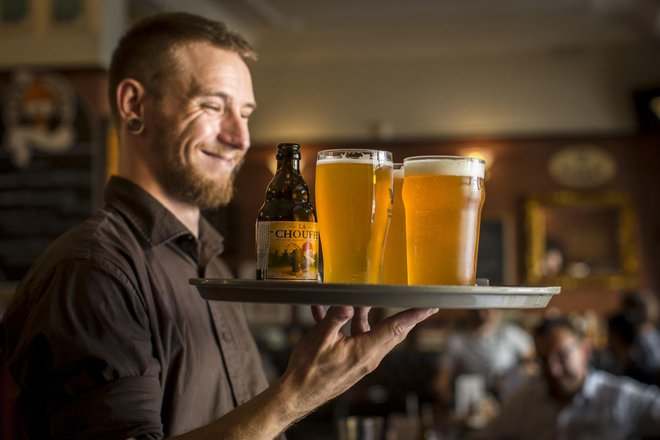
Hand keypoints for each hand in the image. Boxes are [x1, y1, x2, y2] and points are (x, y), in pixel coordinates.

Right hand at [277, 305, 437, 420]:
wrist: (297, 395)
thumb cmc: (308, 370)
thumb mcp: (320, 338)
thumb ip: (336, 317)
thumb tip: (348, 302)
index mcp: (365, 351)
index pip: (395, 328)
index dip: (414, 316)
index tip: (430, 307)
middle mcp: (367, 357)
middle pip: (390, 332)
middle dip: (401, 316)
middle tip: (415, 302)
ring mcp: (359, 360)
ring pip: (370, 333)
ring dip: (363, 315)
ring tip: (354, 299)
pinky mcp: (350, 362)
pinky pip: (352, 339)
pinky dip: (343, 325)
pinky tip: (323, 312)